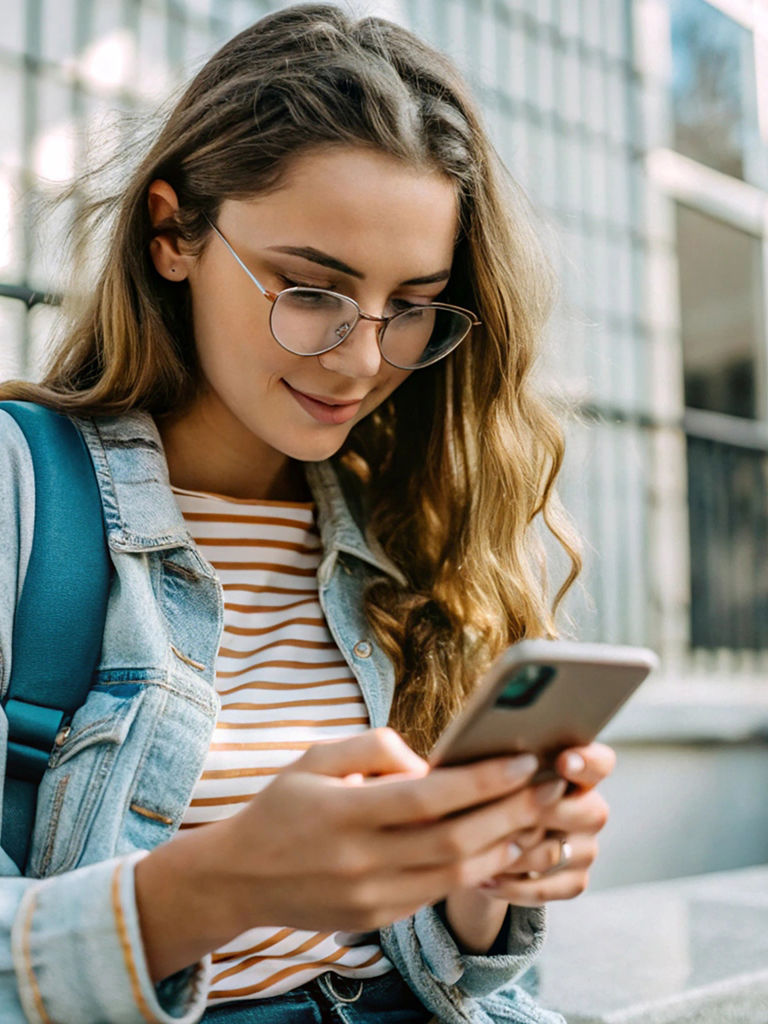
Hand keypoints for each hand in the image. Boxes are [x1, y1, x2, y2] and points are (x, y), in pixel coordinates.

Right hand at [136, 727, 542, 980]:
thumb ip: (376, 748)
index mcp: (344, 813)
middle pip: (454, 841)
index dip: (481, 780)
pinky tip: (501, 844)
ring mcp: (372, 897)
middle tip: (552, 784)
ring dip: (505, 845)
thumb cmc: (283, 806)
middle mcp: (361, 860)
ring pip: (456, 875)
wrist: (241, 878)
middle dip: (512, 811)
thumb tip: (433, 763)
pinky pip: (439, 894)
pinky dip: (477, 871)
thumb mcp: (317, 757)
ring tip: (539, 815)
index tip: (523, 759)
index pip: (428, 798)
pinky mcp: (379, 918)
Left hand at [474, 741, 614, 904]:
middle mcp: (590, 808)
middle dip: (541, 812)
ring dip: (515, 855)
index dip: (588, 761)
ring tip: (476, 851)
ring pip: (557, 853)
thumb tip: (504, 769)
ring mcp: (586, 848)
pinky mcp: (574, 881)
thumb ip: (509, 769)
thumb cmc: (492, 791)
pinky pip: (547, 888)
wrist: (487, 837)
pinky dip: (512, 886)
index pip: (600, 762)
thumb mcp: (497, 774)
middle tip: (502, 816)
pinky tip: (485, 880)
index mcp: (578, 771)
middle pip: (588, 812)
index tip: (563, 762)